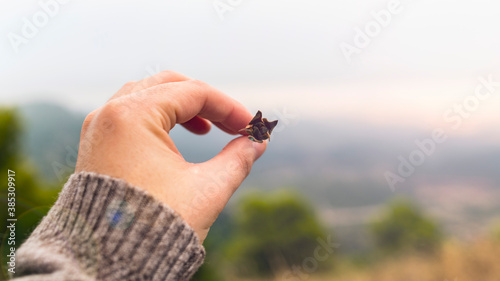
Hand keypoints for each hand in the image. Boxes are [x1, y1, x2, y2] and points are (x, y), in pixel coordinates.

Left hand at [75, 71, 266, 242]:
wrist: (106, 263)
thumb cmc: (155, 226)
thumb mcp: (207, 190)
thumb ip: (238, 159)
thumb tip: (258, 143)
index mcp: (132, 115)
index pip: (192, 93)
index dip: (228, 107)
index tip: (251, 127)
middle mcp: (109, 114)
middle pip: (167, 85)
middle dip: (204, 101)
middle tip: (230, 122)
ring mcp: (99, 129)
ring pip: (146, 96)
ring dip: (180, 107)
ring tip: (205, 129)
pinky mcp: (97, 146)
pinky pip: (130, 116)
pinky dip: (158, 119)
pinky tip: (176, 139)